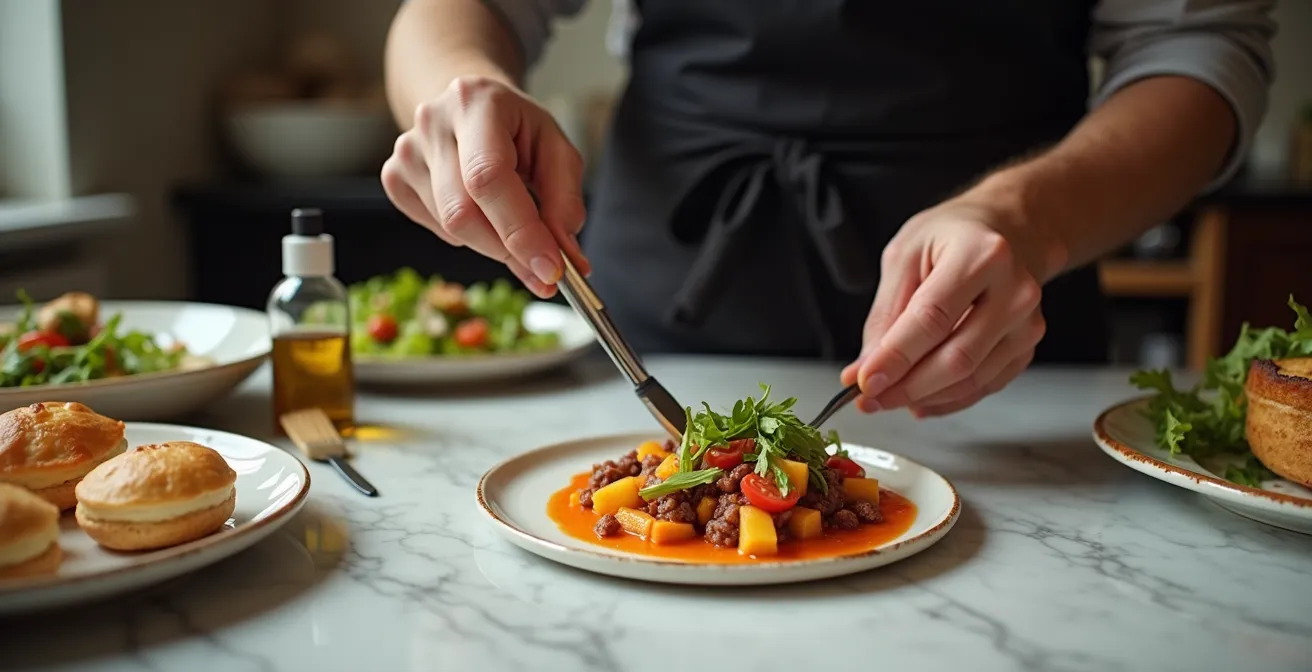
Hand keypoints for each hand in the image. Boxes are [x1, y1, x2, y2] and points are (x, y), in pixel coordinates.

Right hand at [381, 76, 588, 297]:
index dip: (520, 231)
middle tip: (544, 271)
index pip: (488, 178)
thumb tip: (564, 254)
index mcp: (476, 102)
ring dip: (493, 243)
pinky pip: (437, 230)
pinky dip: (468, 236)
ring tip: (513, 221)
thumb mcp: (556, 150)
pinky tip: (481, 210)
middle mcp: (433, 123)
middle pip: (462, 212)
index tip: (550, 269)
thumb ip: (565, 200)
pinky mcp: (394, 177)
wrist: (470, 106)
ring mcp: (407, 151)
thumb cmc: (517, 128)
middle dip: (508, 251)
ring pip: (451, 228)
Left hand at [840, 194, 1062, 417]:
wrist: (1010, 230)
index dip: (896, 357)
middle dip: (906, 387)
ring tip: (887, 398)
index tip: (864, 381)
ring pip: (970, 379)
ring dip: (923, 398)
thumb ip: (884, 315)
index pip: (932, 319)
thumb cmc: (953, 237)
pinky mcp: (1026, 347)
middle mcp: (1014, 290)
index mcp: (980, 255)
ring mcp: (1026, 323)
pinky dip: (946, 400)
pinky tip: (919, 400)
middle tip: (869, 399)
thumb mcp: (904, 256)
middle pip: (956, 357)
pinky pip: (984, 386)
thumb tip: (865, 368)